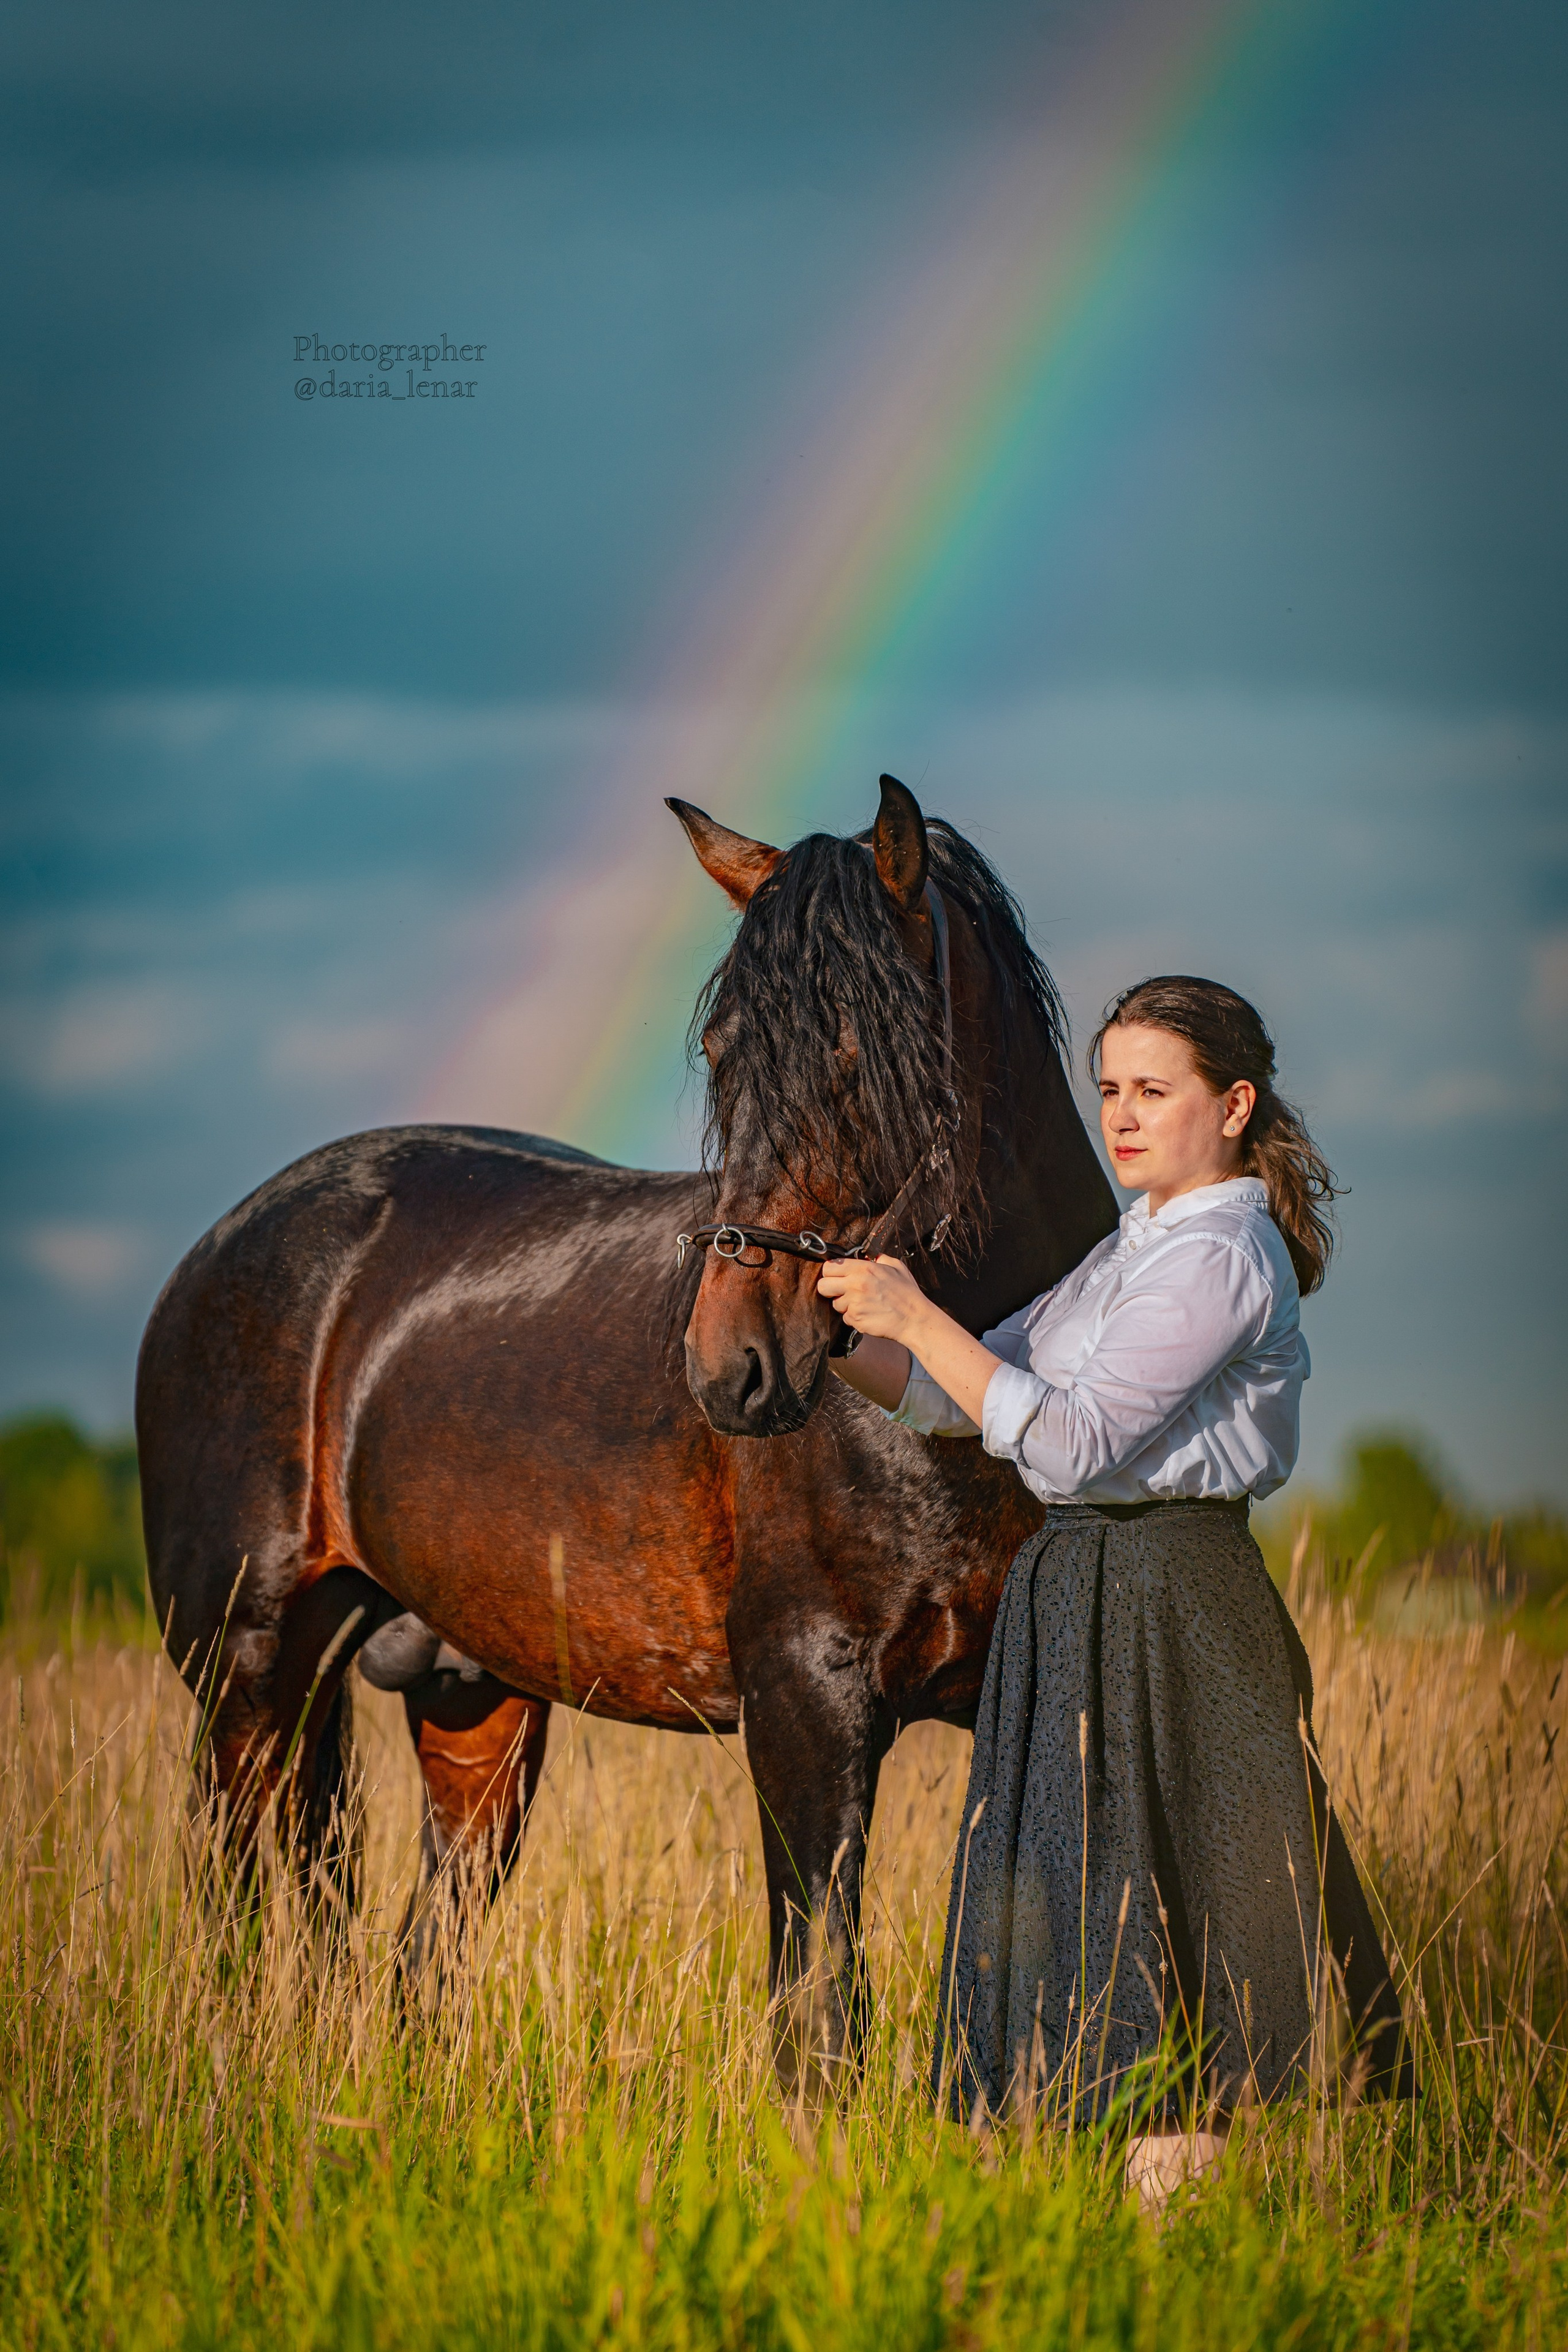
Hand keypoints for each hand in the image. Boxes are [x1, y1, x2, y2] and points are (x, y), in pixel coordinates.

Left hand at [815, 1253, 929, 1343]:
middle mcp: (855, 1284)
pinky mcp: (855, 1319)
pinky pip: (845, 1318)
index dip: (832, 1273)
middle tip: (843, 1291)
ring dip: (845, 1305)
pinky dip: (854, 1317)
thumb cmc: (907, 1293)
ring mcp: (854, 1304)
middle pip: (823, 1286)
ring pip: (835, 1304)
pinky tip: (868, 1314)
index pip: (829, 1267)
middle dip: (830, 1289)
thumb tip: (868, 1257)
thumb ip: (879, 1259)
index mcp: (863, 1268)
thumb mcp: (896, 1267)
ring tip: (863, 1304)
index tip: (838, 1277)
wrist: (914, 1319)